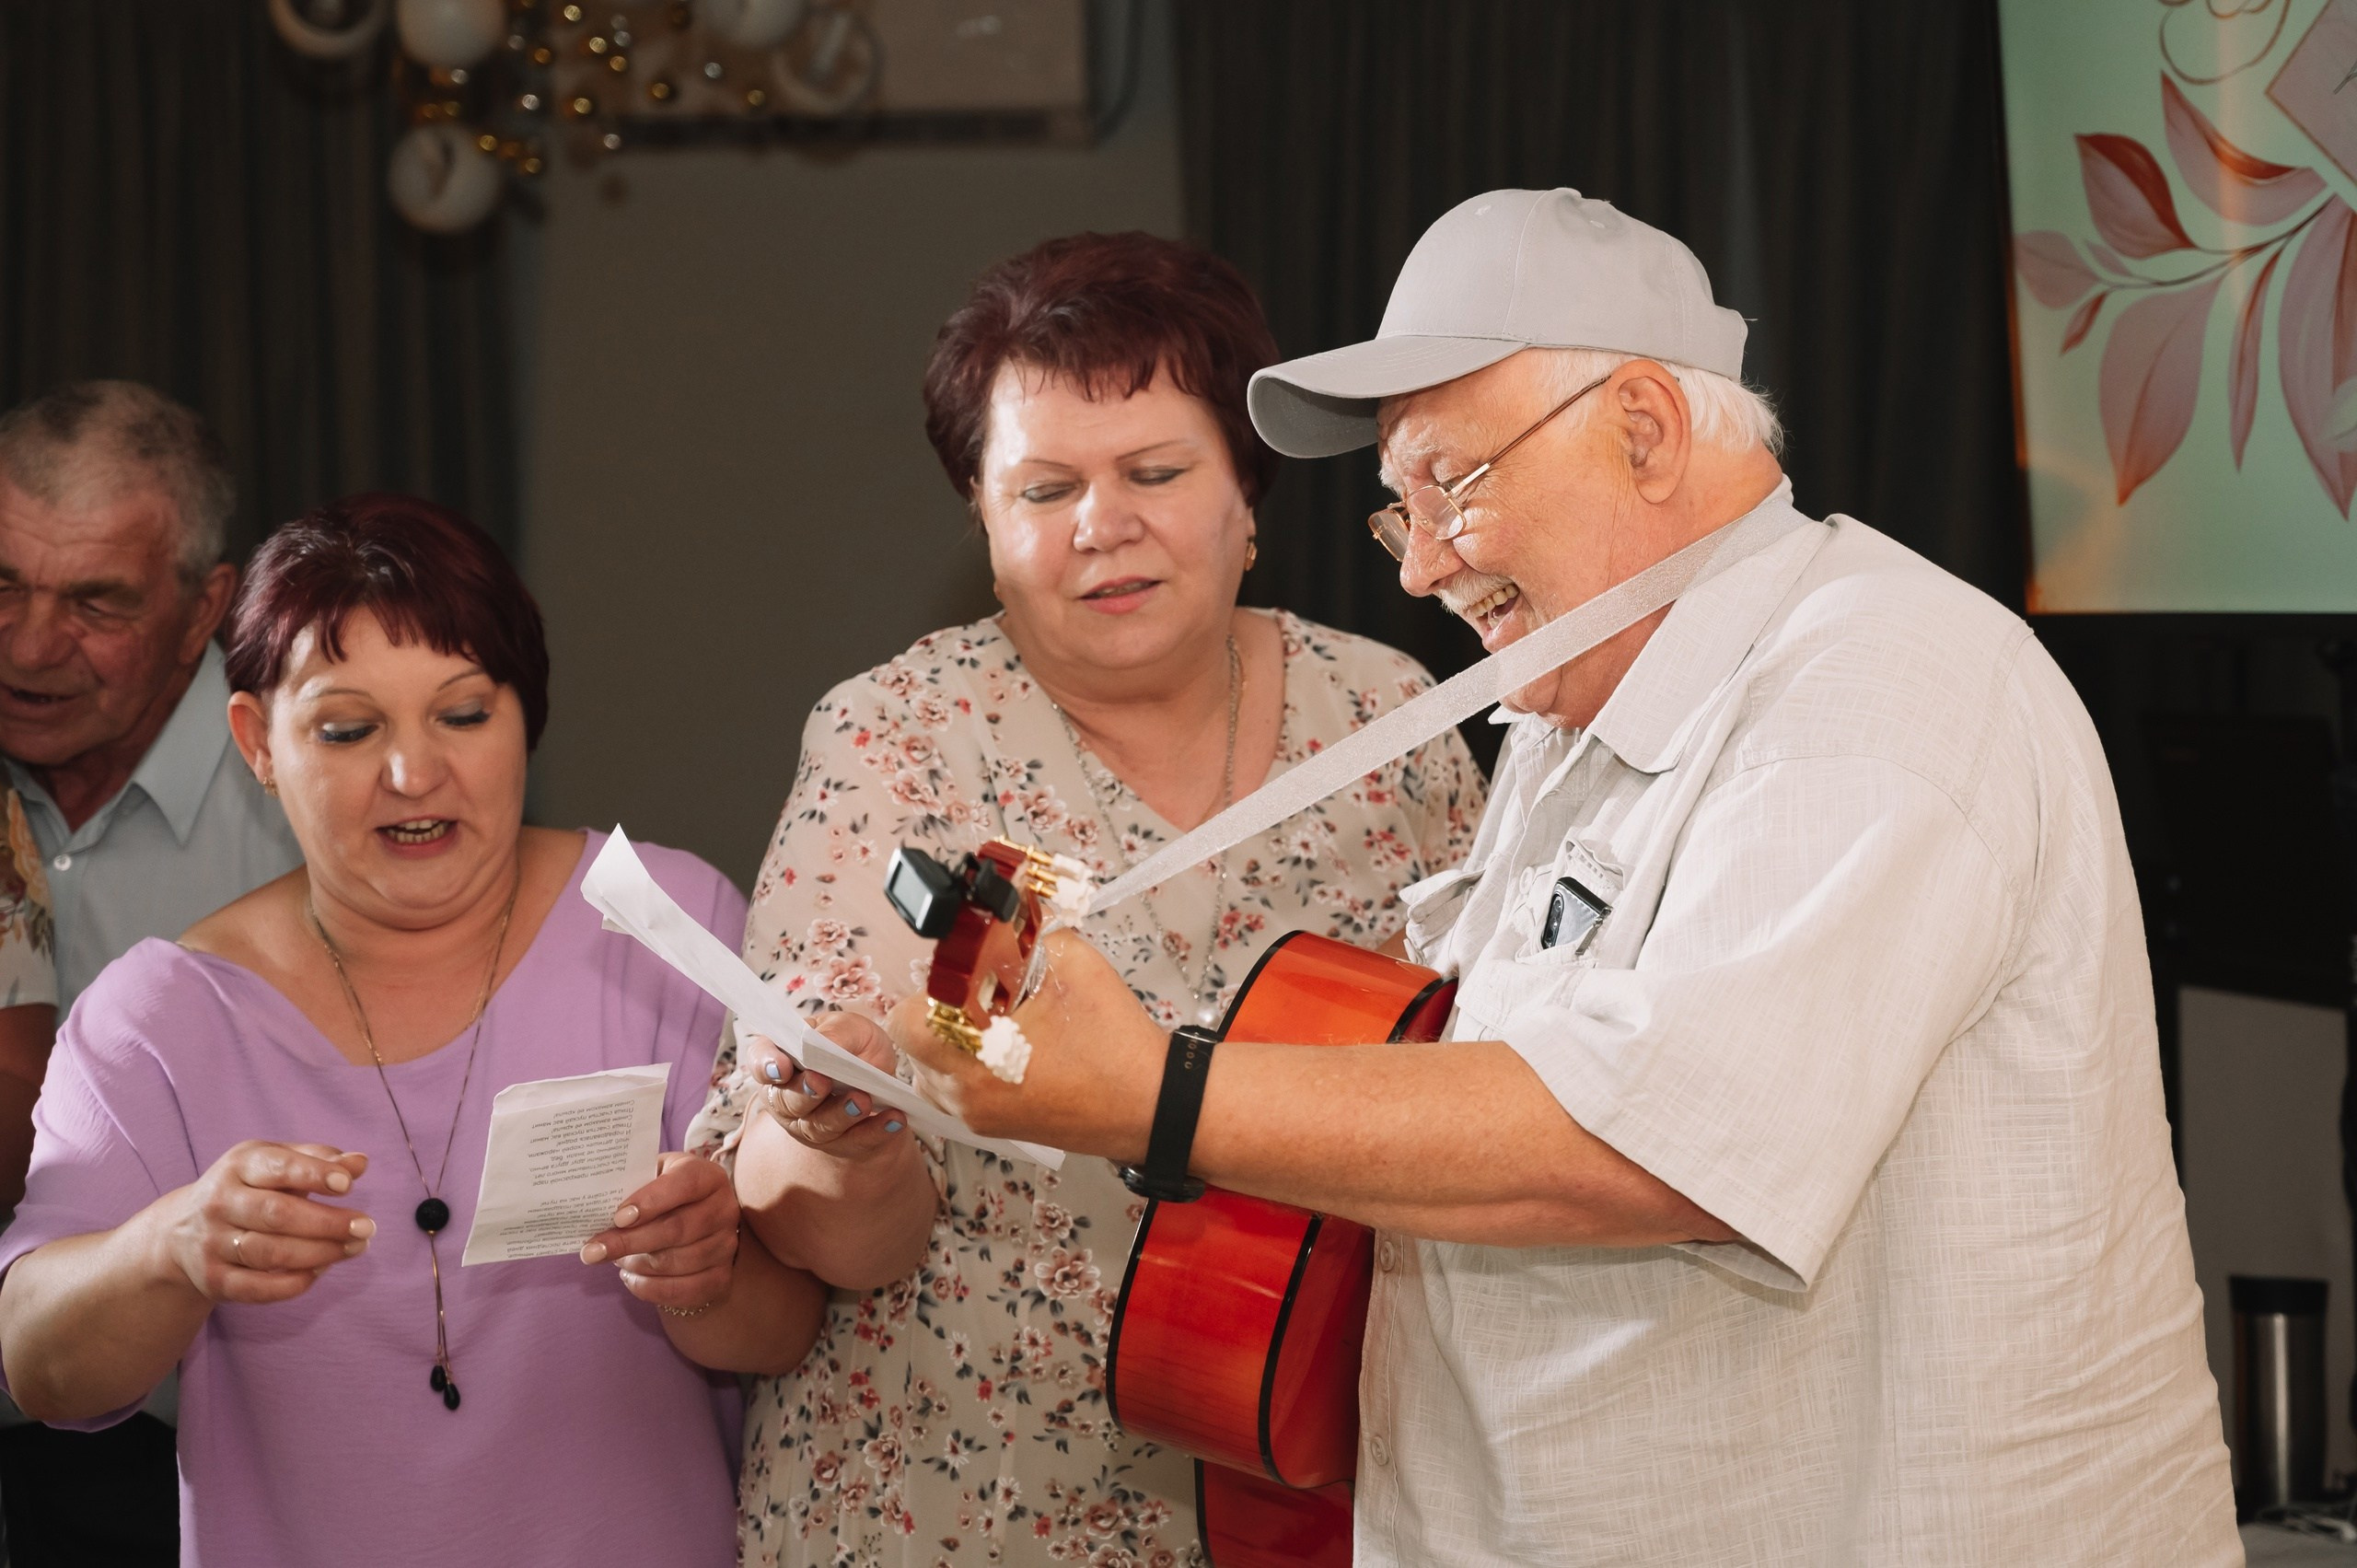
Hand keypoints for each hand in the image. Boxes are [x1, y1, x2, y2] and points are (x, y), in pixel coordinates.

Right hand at [162, 1141, 373, 1304]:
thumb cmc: (249, 1189)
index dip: (314, 1175)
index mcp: (239, 1166)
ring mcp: (213, 1243)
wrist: (180, 1232)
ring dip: (320, 1253)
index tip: (348, 1185)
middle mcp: (220, 1202)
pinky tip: (321, 1271)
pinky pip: (257, 1289)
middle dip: (328, 1223)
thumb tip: (360, 1163)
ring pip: (270, 1253)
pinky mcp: (214, 1280)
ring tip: (355, 1248)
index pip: (277, 1168)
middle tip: (367, 1227)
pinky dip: (293, 1284)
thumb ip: (319, 1159)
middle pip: (277, 1215)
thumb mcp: (276, 1161)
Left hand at [582, 1152, 740, 1311]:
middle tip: (593, 1251)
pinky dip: (650, 1288)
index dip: (651, 1200)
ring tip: (617, 1260)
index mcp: (707, 1176)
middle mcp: (724, 1209)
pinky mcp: (721, 1276)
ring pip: (678, 1262)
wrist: (691, 1221)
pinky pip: (684, 1290)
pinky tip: (631, 1277)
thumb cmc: (662, 1196)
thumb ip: (630, 1186)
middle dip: (630, 1242)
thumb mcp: (650, 1178)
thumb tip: (595, 1207)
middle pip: (678, 1229)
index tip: (618, 1217)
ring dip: (638, 1265)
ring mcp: (726, 1245)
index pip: (684, 1184)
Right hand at [744, 1014, 909, 1159]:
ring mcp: (811, 1126)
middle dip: (804, 1093)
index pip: (760, 1062)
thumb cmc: (853, 1045)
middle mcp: (787, 1098)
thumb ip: (834, 1033)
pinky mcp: (842, 1144)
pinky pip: (857, 1141)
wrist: (880, 1078)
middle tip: (822, 1082)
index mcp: (780, 1060)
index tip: (780, 1066)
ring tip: (863, 1101)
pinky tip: (895, 1119)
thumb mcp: (849, 1028)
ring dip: (841, 1114)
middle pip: (787, 1102)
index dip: (766, 1065)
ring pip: (820, 1127)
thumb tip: (824, 1044)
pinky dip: (876, 1131)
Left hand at [893, 927, 1162, 1158]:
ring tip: (998, 1021)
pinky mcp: (998, 1126)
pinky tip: (1014, 1043)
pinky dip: (973, 1063)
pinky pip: (961, 1089)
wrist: (1156, 1104)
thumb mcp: (1073, 964)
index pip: (904, 1023)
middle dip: (939, 1013)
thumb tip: (1003, 921)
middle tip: (981, 994)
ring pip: (934, 1071)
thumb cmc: (1117, 1047)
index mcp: (972, 1063)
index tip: (961, 976)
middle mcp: (965, 1099)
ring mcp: (980, 1118)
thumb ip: (1027, 937)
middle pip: (914, 1047)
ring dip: (952, 1041)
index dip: (928, 989)